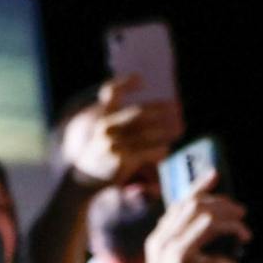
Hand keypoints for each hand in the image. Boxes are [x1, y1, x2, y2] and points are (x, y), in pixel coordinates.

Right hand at [60, 78, 183, 188]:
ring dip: (165, 130)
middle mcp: (106, 129)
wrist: (83, 180)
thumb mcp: (104, 128)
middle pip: (139, 114)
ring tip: (180, 129)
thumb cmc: (99, 152)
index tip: (144, 82)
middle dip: (161, 110)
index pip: (112, 93)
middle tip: (179, 110)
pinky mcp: (119, 162)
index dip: (125, 84)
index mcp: (103, 117)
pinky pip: (144, 153)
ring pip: (145, 133)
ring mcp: (112, 145)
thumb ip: (116, 109)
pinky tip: (166, 149)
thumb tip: (140, 82)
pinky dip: (157, 150)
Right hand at [137, 168, 249, 262]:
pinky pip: (215, 259)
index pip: (178, 202)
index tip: (215, 174)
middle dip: (221, 204)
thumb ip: (186, 246)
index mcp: (158, 238)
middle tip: (241, 212)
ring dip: (231, 225)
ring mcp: (171, 252)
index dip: (198, 187)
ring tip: (246, 234)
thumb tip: (208, 227)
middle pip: (194, 205)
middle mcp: (161, 240)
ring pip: (205, 220)